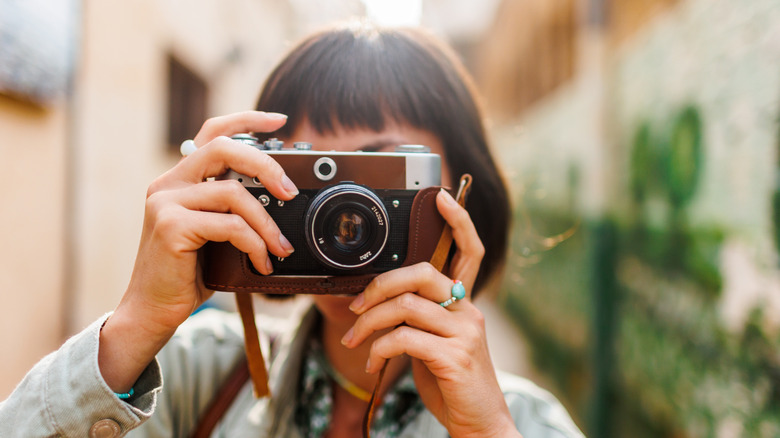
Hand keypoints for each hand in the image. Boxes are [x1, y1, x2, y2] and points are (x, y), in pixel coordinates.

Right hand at [99, 111, 295, 391]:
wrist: (152, 310)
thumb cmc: (187, 274)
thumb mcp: (214, 234)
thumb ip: (232, 209)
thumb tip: (280, 198)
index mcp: (180, 180)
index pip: (212, 133)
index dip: (246, 120)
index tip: (279, 119)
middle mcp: (168, 184)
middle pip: (224, 149)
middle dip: (266, 165)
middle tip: (291, 191)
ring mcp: (166, 203)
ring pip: (234, 193)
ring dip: (267, 223)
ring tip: (281, 248)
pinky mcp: (171, 226)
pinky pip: (230, 225)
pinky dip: (255, 244)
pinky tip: (262, 263)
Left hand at [342, 189, 519, 437]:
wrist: (480, 424)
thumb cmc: (451, 382)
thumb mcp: (435, 344)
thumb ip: (418, 319)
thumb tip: (380, 303)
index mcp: (464, 305)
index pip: (469, 252)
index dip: (459, 221)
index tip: (442, 197)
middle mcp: (469, 312)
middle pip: (421, 273)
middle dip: (379, 285)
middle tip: (355, 307)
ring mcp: (464, 334)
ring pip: (405, 305)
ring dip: (368, 322)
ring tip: (354, 340)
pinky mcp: (454, 357)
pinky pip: (404, 338)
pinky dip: (378, 348)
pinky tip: (373, 362)